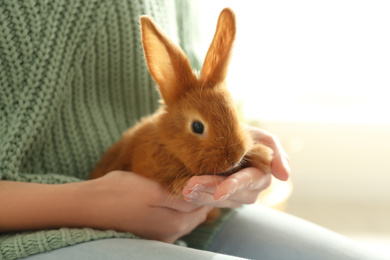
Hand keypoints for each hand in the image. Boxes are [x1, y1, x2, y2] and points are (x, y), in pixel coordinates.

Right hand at [85, 171, 212, 242]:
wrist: (89, 205)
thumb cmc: (120, 193)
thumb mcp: (155, 190)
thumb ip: (183, 198)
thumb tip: (204, 199)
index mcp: (177, 223)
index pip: (204, 205)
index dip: (206, 189)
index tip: (206, 173)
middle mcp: (171, 234)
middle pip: (196, 213)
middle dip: (199, 197)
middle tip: (196, 175)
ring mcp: (160, 235)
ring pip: (184, 216)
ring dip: (187, 202)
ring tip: (183, 183)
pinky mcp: (149, 232)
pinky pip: (171, 219)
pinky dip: (175, 208)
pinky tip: (167, 196)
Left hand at [182, 127, 289, 207]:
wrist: (223, 137)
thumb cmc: (244, 135)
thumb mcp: (262, 138)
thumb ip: (276, 152)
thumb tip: (284, 176)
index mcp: (262, 176)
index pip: (246, 182)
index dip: (233, 186)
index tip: (219, 192)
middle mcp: (250, 191)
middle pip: (228, 193)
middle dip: (209, 189)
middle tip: (190, 186)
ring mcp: (234, 198)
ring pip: (216, 200)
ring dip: (199, 195)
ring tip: (184, 189)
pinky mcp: (219, 200)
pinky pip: (207, 202)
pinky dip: (195, 198)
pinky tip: (184, 194)